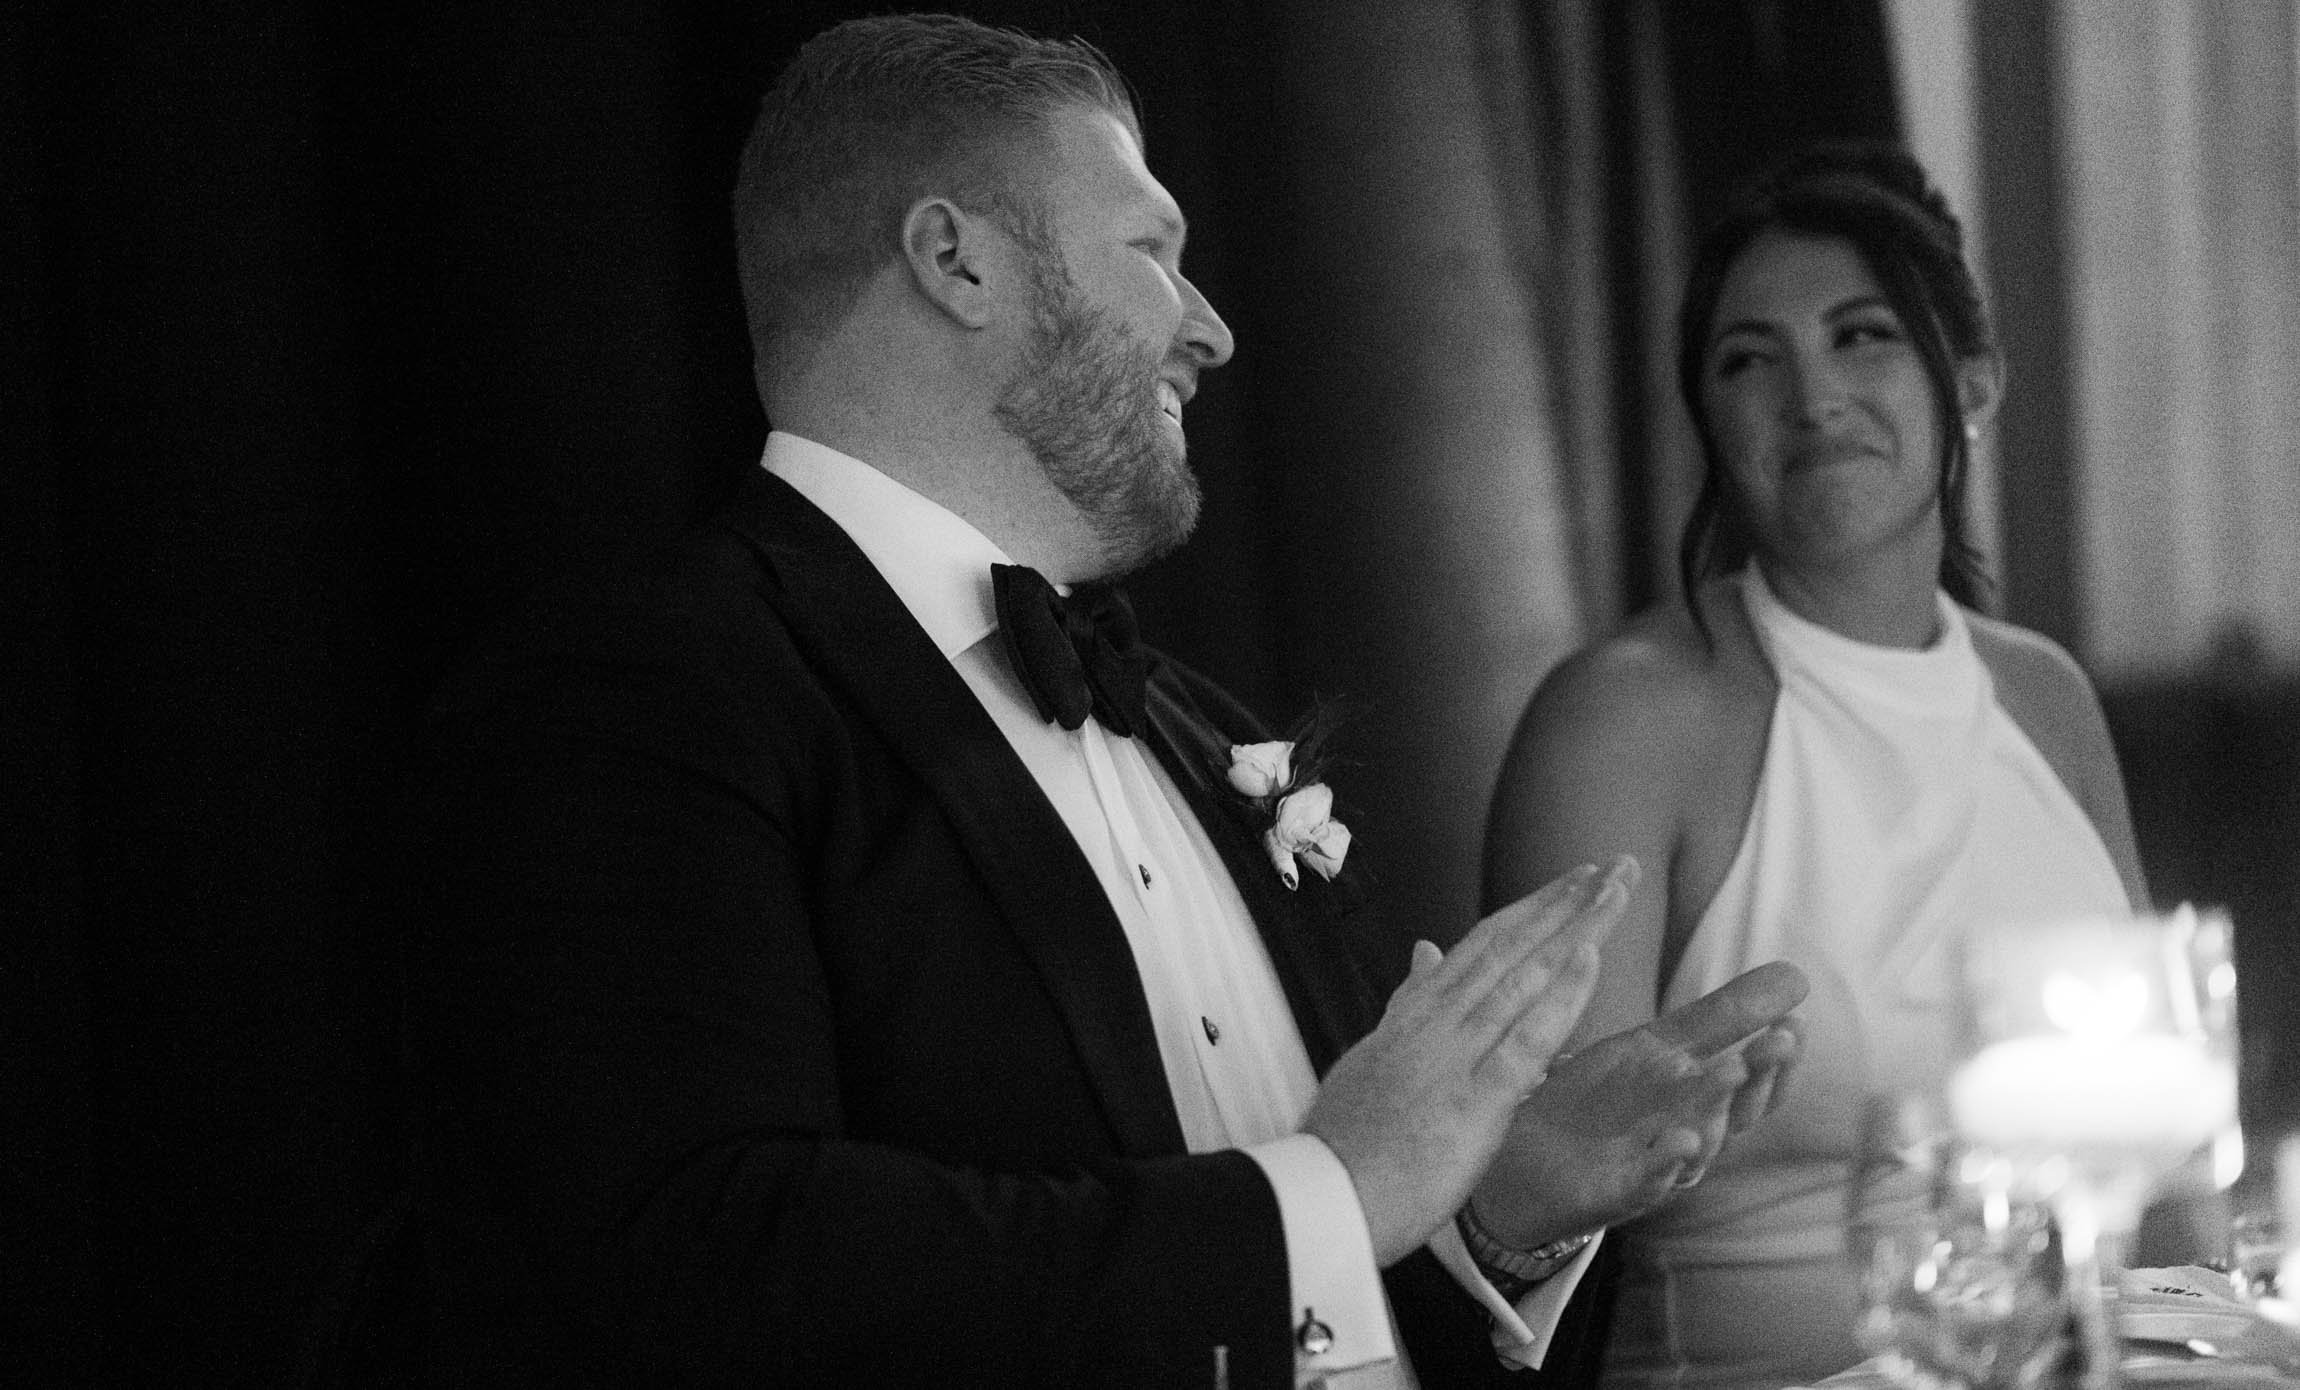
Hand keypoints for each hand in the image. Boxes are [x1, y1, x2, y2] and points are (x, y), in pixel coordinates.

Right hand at [1303, 857, 1635, 1266]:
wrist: (1327, 1195)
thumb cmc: (1351, 1139)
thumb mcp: (1376, 1055)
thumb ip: (1407, 1002)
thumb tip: (1426, 949)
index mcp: (1416, 1014)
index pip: (1484, 946)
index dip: (1531, 909)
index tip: (1572, 882)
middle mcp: (1436, 1022)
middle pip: (1510, 947)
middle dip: (1564, 903)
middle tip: (1612, 865)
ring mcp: (1454, 1056)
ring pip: (1524, 977)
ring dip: (1574, 929)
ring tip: (1615, 889)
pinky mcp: (1472, 1099)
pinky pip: (1526, 1039)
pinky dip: (1561, 995)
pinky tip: (1591, 957)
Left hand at [1467, 960, 1808, 1248]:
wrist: (1526, 1155)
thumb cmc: (1602, 1100)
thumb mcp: (1660, 1047)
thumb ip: (1723, 1017)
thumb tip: (1797, 975)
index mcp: (1703, 1104)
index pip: (1756, 1086)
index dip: (1779, 1060)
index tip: (1796, 1022)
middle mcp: (1690, 1139)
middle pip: (1737, 1113)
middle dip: (1760, 1078)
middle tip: (1781, 1039)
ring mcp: (1656, 1168)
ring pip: (1699, 1145)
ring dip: (1718, 1110)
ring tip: (1732, 1069)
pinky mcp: (1616, 1192)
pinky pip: (1649, 1183)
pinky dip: (1668, 1163)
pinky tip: (1682, 1140)